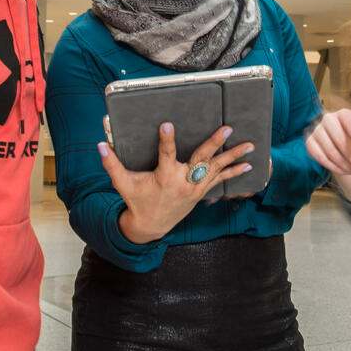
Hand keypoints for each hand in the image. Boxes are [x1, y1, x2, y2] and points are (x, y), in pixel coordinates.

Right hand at [99, 123, 255, 243]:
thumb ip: (112, 163)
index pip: (165, 155)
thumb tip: (100, 144)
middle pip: (201, 160)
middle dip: (215, 145)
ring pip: (216, 170)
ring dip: (234, 158)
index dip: (166, 140)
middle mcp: (183, 183)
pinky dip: (233, 173)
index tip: (168, 124)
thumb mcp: (122, 183)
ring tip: (250, 145)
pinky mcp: (200, 193)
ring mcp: (194, 189)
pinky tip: (248, 165)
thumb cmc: (136, 201)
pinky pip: (220, 181)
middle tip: (226, 129)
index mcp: (164, 178)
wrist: (151, 226)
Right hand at [304, 108, 350, 176]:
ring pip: (330, 151)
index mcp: (343, 114)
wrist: (341, 149)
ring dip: (345, 165)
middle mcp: (328, 119)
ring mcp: (317, 130)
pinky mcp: (310, 143)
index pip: (347, 119)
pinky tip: (343, 171)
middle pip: (339, 139)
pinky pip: (320, 157)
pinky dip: (333, 167)